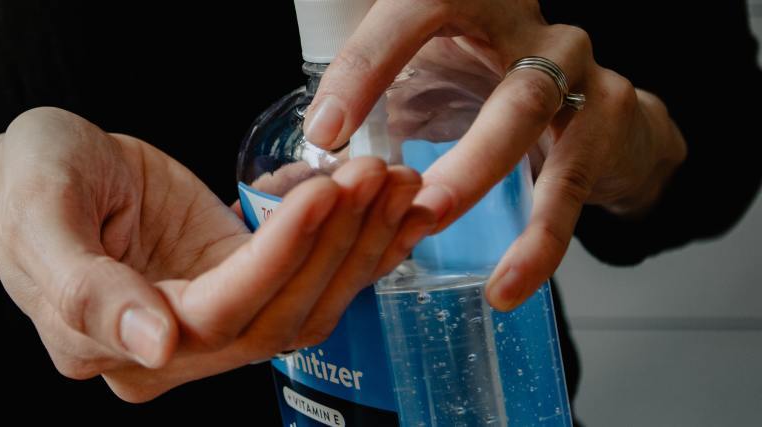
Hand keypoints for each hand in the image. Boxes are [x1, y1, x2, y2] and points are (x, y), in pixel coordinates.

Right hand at [0, 107, 421, 401]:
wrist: (34, 176)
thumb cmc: (27, 187)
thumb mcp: (41, 218)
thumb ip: (85, 289)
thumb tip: (153, 345)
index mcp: (108, 344)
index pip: (215, 315)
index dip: (276, 258)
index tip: (323, 193)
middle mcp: (166, 352)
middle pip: (272, 317)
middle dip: (334, 246)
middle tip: (373, 174)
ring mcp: (205, 324)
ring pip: (301, 307)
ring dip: (356, 247)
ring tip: (394, 182)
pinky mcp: (232, 287)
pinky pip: (304, 283)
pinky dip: (354, 249)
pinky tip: (394, 210)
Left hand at [301, 0, 686, 309]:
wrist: (591, 103)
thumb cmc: (481, 80)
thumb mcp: (421, 73)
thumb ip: (370, 103)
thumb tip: (300, 167)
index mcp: (468, 1)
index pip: (416, 10)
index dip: (366, 64)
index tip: (326, 129)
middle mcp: (526, 24)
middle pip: (476, 58)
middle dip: (432, 122)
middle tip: (391, 186)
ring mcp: (574, 67)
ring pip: (527, 115)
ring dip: (476, 174)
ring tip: (429, 223)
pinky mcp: (605, 117)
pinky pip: (569, 187)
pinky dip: (538, 244)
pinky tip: (506, 284)